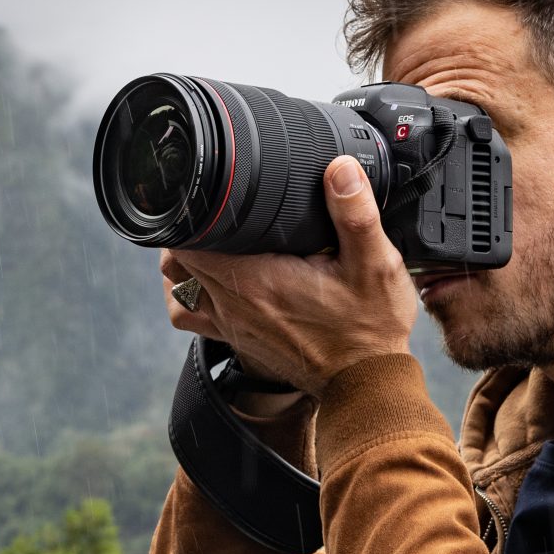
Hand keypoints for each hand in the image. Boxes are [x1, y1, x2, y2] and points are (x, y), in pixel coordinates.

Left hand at [159, 156, 418, 398]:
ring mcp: (231, 326)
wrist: (366, 385)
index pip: (191, 241)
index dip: (192, 212)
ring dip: (183, 261)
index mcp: (256, 280)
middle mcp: (233, 305)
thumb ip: (356, 214)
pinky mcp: (237, 340)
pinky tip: (212, 279)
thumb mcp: (376, 264)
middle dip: (189, 230)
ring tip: (208, 239)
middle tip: (214, 208)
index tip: (206, 194)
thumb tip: (340, 168)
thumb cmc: (369, 329)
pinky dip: (190, 293)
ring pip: (178, 285)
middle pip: (178, 259)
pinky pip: (191, 314)